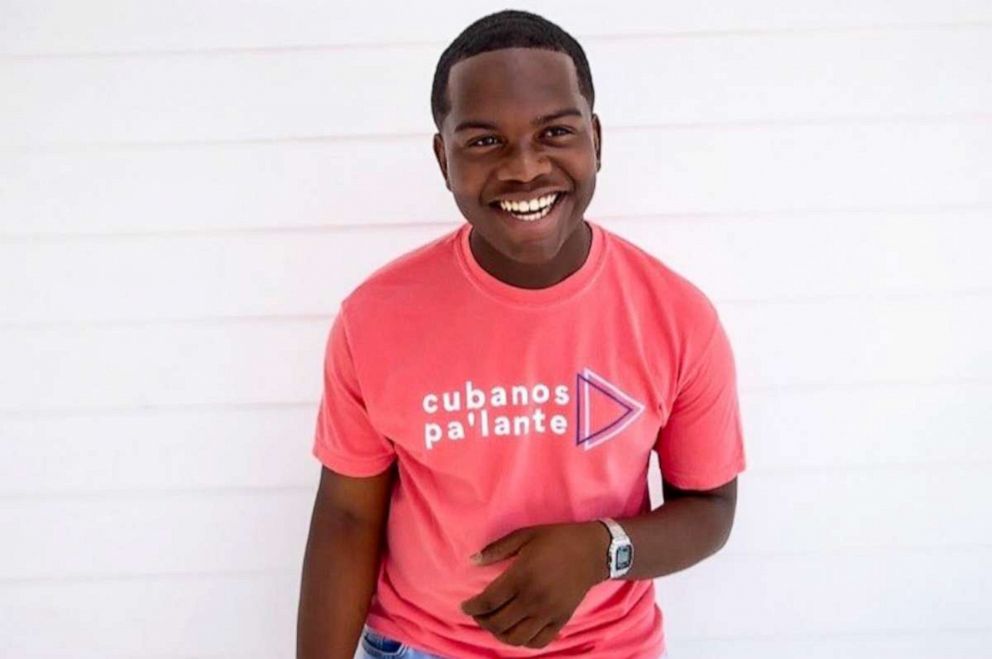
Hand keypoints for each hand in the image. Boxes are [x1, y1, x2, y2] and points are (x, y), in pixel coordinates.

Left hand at [459, 521, 610, 649]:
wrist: (592, 551)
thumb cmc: (556, 540)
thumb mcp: (524, 535)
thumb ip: (497, 549)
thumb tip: (472, 561)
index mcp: (521, 576)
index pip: (488, 602)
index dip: (472, 607)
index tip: (464, 606)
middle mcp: (533, 599)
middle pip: (498, 623)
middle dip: (482, 621)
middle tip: (478, 614)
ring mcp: (548, 613)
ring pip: (516, 638)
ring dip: (499, 634)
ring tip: (495, 623)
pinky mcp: (560, 620)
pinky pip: (538, 641)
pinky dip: (523, 641)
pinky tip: (517, 631)